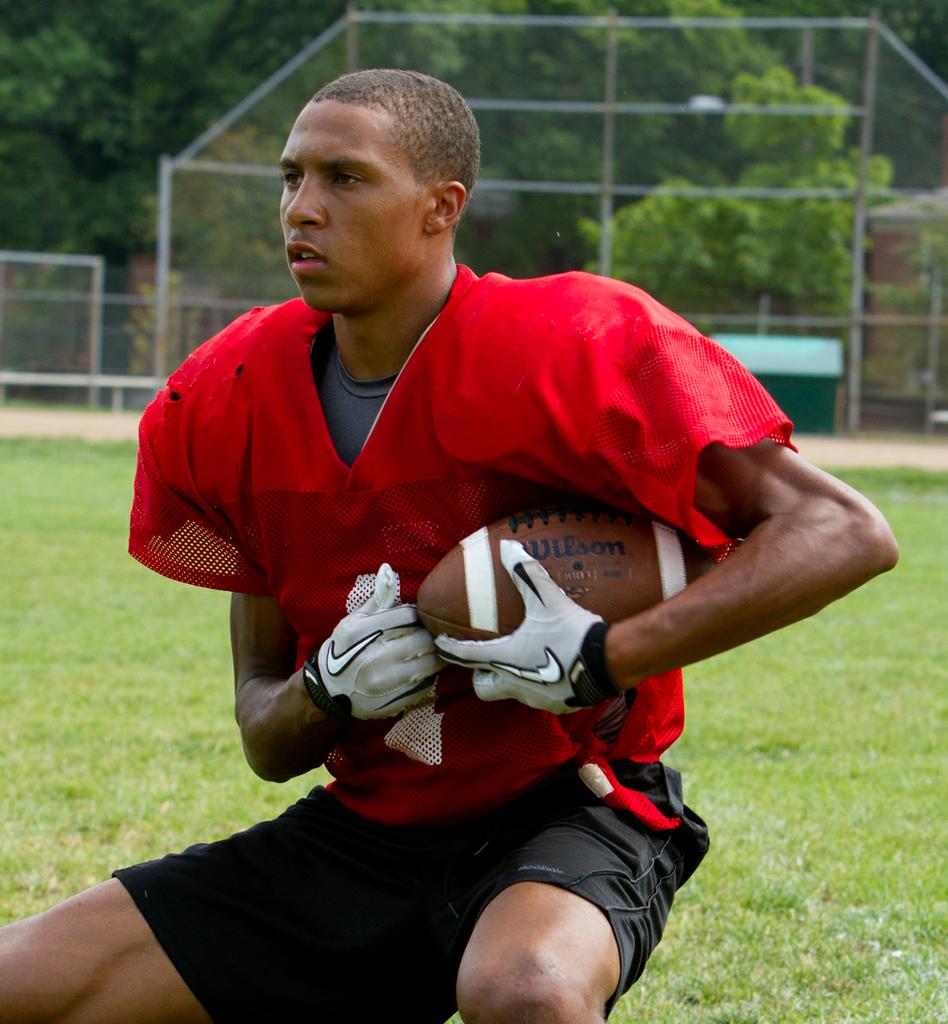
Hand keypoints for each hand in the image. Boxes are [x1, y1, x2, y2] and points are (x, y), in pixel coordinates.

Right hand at [302, 565, 442, 719]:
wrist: (329, 691)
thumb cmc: (344, 649)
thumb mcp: (353, 621)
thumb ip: (377, 599)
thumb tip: (388, 569)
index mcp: (362, 633)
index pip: (409, 615)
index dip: (419, 614)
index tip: (419, 617)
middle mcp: (374, 657)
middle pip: (424, 639)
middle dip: (432, 634)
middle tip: (434, 632)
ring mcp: (386, 683)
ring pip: (430, 664)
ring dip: (437, 655)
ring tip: (435, 649)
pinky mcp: (394, 701)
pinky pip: (426, 685)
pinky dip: (429, 675)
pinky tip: (423, 669)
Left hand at [435, 540, 619, 713]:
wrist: (609, 663)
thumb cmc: (572, 633)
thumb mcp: (548, 599)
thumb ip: (526, 574)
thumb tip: (507, 547)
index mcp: (506, 659)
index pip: (467, 656)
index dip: (450, 649)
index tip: (440, 645)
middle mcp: (515, 684)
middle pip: (484, 685)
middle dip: (481, 673)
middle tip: (488, 658)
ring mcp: (535, 699)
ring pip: (511, 692)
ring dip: (511, 678)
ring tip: (523, 660)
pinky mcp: (557, 705)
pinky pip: (538, 697)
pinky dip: (538, 685)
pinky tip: (552, 670)